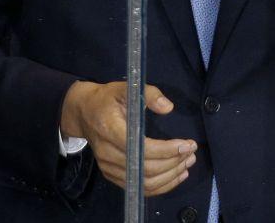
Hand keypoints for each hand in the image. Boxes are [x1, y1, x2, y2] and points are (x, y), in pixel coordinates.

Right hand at [60, 80, 196, 195]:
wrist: (83, 112)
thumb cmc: (107, 98)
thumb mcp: (126, 87)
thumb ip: (148, 94)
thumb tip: (168, 107)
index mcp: (110, 129)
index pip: (142, 148)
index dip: (167, 150)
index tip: (188, 144)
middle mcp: (108, 153)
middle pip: (145, 168)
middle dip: (173, 162)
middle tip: (191, 152)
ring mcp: (108, 167)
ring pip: (144, 182)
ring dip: (170, 176)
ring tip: (187, 163)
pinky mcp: (111, 175)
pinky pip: (139, 187)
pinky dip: (160, 185)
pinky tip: (176, 175)